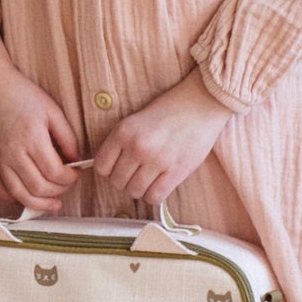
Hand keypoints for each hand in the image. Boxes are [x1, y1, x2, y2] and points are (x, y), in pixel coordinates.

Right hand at [0, 54, 82, 213]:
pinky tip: (26, 196)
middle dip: (58, 191)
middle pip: (38, 187)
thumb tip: (76, 161)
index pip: (55, 172)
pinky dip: (13, 198)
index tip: (75, 174)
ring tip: (52, 204)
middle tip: (66, 185)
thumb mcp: (52, 110)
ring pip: (19, 194)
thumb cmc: (21, 94)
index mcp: (32, 137)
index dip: (70, 179)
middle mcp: (12, 152)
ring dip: (38, 203)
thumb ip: (67, 137)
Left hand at [92, 68, 234, 209]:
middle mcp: (137, 147)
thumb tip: (109, 168)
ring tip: (149, 178)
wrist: (200, 104)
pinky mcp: (176, 171)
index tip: (118, 167)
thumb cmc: (167, 111)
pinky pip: (154, 197)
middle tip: (137, 172)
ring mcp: (156, 161)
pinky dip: (154, 196)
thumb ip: (120, 143)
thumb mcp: (134, 121)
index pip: (101, 167)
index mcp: (123, 133)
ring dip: (140, 189)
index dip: (109, 170)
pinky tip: (159, 185)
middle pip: (117, 182)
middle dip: (125, 180)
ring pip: (134, 192)